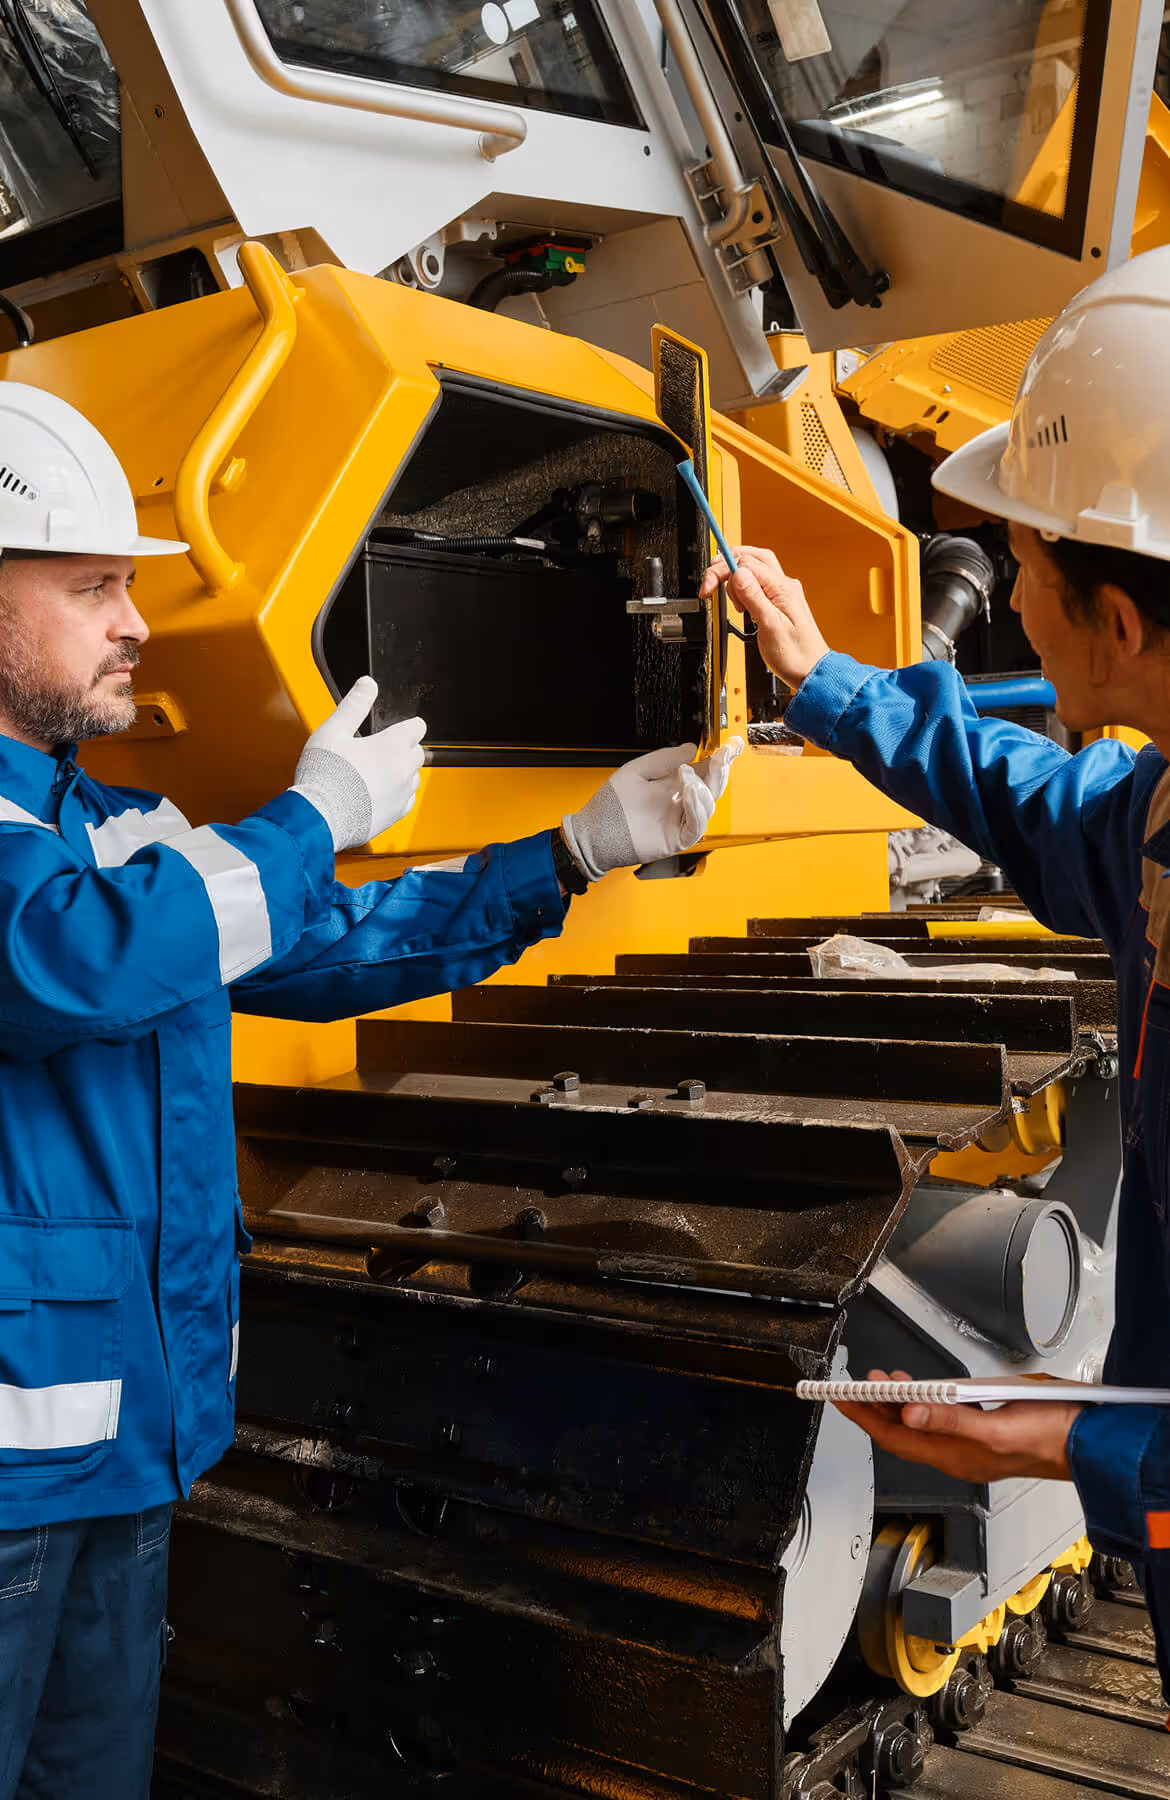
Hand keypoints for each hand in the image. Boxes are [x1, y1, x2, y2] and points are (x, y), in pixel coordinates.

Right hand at [293, 676, 425, 850]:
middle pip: (418, 752)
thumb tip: (368, 684)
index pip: (417, 727)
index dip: (407, 725)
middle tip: (379, 750)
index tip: (396, 728)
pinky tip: (375, 792)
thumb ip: (354, 705)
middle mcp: (403, 770)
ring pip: (413, 777)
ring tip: (374, 773)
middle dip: (404, 748)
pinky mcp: (395, 815)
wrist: (319, 817)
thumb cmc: (324, 774)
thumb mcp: (333, 731)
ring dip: (401, 772)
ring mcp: (402, 794)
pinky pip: (406, 800)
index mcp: (392, 746)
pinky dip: (396, 794)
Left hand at [562, 737, 743, 880]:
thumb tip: (691, 748)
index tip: (730, 744)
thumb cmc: (611, 805)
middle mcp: (681, 802)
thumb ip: (663, 759)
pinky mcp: (677, 838)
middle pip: (712, 787)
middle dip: (720, 770)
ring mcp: (680, 821)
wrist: (595, 832)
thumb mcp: (637, 771)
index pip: (705, 771)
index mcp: (674, 785)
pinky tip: (690, 793)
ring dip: (705, 787)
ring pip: (708, 805)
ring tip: (689, 775)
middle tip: (722, 755)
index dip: (720, 759)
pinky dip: (698, 809)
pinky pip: (697, 825)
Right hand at [699, 545, 828, 687]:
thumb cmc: (795, 655)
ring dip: (736, 579)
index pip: (746, 563)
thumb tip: (739, 573)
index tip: (708, 588)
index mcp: (783, 588)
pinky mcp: (778, 601)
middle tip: (711, 585)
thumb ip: (754, 597)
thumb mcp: (771, 627)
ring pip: (753, 568)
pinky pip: (758, 584)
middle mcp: (784, 585)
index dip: (723, 571)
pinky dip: (744, 589)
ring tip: (734, 605)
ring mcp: (782, 592)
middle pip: (751, 557)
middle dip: (727, 567)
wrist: (810, 671)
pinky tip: (741, 604)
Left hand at [833, 1368, 1080, 1483]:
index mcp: (957, 1456)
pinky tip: (922, 1389)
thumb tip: (909, 1412)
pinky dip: (924, 1400)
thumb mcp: (997, 1425)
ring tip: (881, 1381)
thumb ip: (951, 1419)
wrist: (1090, 1443)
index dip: (864, 1417)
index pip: (895, 1437)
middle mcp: (959, 1454)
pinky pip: (941, 1418)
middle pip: (903, 1432)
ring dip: (898, 1403)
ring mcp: (971, 1444)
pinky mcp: (985, 1431)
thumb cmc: (1052, 1437)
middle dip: (875, 1408)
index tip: (840, 1398)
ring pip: (921, 1424)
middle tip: (855, 1385)